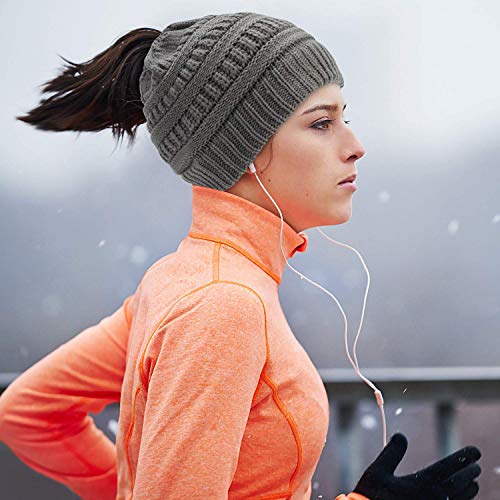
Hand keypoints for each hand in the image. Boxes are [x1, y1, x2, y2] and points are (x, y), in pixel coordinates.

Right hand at [352, 432, 480, 499]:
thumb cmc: (372, 497)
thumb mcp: (377, 471)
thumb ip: (392, 453)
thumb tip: (401, 435)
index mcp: (422, 484)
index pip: (451, 466)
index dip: (465, 456)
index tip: (475, 451)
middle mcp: (434, 499)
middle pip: (461, 483)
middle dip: (470, 472)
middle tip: (475, 464)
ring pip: (461, 499)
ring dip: (469, 489)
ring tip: (472, 482)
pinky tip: (459, 498)